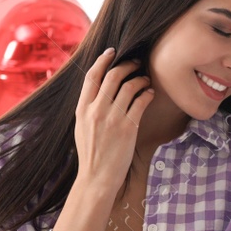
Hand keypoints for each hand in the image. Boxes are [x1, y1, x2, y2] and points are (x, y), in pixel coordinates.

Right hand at [74, 48, 154, 192]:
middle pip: (113, 75)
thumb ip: (88, 107)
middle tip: (136, 62)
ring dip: (140, 79)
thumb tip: (99, 87)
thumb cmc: (91, 154)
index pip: (91, 76)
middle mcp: (95, 111)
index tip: (112, 51)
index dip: (102, 59)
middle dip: (127, 64)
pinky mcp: (128, 128)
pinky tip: (149, 93)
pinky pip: (141, 101)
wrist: (97, 178)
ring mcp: (112, 119)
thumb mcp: (81, 127)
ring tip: (145, 80)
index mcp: (82, 110)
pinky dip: (147, 93)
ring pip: (129, 86)